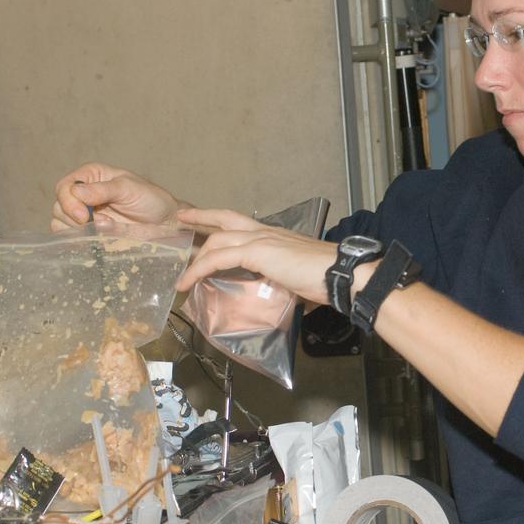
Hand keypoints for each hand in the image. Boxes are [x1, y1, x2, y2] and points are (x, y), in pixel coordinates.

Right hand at [51, 163, 186, 229]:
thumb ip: (103, 190)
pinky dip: (79, 240)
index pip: (64, 187)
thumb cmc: (151, 200)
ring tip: (105, 229)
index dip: (69, 202)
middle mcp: (83, 194)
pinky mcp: (88, 232)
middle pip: (59, 206)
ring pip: (60, 222)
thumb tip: (76, 192)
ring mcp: (84, 214)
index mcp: (91, 176)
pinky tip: (98, 238)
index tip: (84, 216)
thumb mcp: (129, 189)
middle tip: (99, 225)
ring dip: (78, 230)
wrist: (164, 222)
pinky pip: (70, 237)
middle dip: (74, 218)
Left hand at [175, 208, 338, 303]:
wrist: (342, 273)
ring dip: (196, 257)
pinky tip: (188, 282)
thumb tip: (292, 304)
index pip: (243, 223)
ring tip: (181, 273)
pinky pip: (219, 258)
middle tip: (182, 220)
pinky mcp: (257, 252)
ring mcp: (261, 239)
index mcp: (276, 235)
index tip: (208, 220)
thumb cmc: (328, 277)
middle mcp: (266, 231)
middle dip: (201, 219)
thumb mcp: (300, 278)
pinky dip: (200, 270)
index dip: (223, 219)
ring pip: (218, 241)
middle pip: (225, 219)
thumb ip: (288, 283)